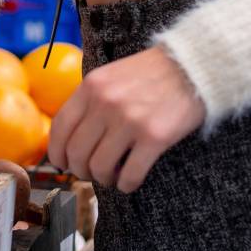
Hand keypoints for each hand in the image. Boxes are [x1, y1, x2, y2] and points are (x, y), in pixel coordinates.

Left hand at [47, 46, 204, 192]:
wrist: (193, 66)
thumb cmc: (151, 74)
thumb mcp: (111, 76)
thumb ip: (90, 100)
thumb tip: (71, 137)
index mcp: (91, 87)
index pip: (60, 127)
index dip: (57, 152)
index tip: (61, 163)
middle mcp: (105, 103)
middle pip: (76, 152)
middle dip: (80, 170)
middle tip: (90, 173)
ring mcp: (130, 120)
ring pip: (99, 167)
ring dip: (103, 179)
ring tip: (112, 176)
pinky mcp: (155, 137)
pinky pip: (130, 174)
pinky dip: (126, 184)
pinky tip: (129, 182)